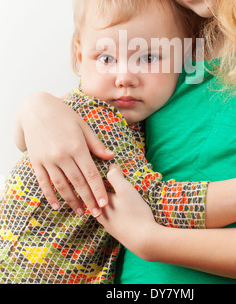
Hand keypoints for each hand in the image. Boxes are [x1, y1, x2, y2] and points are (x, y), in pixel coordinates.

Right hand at [16, 92, 113, 215]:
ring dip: (71, 201)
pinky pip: (44, 182)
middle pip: (78, 183)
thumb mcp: (82, 126)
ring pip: (61, 186)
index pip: (91, 174)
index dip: (98, 190)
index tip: (104, 204)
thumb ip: (96, 144)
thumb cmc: (63, 115)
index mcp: (77, 147)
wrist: (36, 109)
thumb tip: (110, 157)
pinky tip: (57, 205)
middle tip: (97, 214)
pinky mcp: (36, 161)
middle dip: (89, 200)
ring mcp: (48, 160)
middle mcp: (62, 156)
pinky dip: (50, 195)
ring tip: (80, 212)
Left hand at [98, 165, 156, 258]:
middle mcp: (98, 213)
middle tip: (106, 176)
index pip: (94, 183)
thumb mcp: (125, 189)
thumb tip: (110, 166)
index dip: (98, 173)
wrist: (144, 240)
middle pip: (97, 196)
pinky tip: (118, 207)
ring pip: (103, 206)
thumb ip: (115, 176)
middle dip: (100, 186)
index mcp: (98, 201)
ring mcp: (106, 223)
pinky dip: (112, 208)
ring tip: (111, 190)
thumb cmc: (135, 212)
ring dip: (105, 198)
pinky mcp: (115, 230)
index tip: (102, 165)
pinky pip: (109, 215)